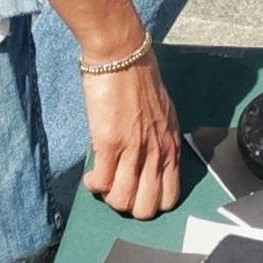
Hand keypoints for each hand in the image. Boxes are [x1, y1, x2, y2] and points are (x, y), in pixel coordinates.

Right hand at [82, 52, 180, 219]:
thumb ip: (157, 139)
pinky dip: (93, 185)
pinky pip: (101, 183)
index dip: (150, 201)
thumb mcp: (161, 113)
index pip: (170, 196)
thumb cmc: (139, 78)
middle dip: (130, 205)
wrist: (121, 54)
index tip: (137, 191)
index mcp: (171, 144)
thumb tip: (143, 160)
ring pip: (123, 201)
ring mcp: (134, 149)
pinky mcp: (110, 143)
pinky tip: (91, 175)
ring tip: (103, 182)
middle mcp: (156, 151)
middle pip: (147, 207)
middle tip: (118, 190)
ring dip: (109, 197)